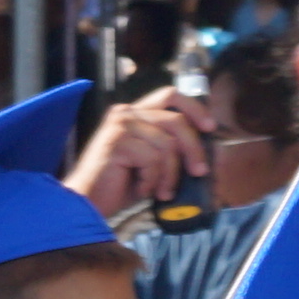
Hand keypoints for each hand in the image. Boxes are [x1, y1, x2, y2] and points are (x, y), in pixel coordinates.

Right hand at [65, 95, 214, 214]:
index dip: (195, 108)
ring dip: (170, 174)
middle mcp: (126, 113)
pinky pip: (152, 160)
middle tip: (199, 171)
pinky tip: (141, 189)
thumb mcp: (153, 161)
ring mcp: (120, 126)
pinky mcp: (116, 142)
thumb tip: (209, 149)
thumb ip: (173, 148)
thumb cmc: (121, 185)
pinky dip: (152, 180)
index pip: (171, 95)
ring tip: (160, 191)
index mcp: (135, 113)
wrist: (88, 203)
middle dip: (194, 148)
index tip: (210, 127)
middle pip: (176, 120)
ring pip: (168, 145)